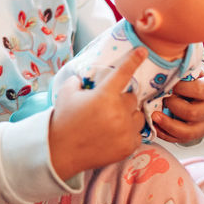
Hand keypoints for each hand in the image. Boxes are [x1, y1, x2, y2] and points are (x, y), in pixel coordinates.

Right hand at [48, 48, 145, 179]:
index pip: (123, 73)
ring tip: (112, 121)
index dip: (134, 60)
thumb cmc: (63, 120)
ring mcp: (125, 131)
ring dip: (128, 115)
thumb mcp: (67, 93)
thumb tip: (86, 78)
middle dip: (121, 99)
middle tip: (107, 107)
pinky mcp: (129, 146)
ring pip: (138, 115)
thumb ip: (79, 81)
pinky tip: (115, 134)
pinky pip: (138, 133)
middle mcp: (118, 112)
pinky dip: (129, 132)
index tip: (143, 51)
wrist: (60, 152)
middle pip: (132, 98)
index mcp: (104, 96)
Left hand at [154, 69, 203, 144]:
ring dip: (168, 124)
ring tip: (154, 116)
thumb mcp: (192, 70)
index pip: (199, 90)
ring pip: (188, 132)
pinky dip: (165, 134)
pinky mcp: (195, 135)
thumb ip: (182, 68)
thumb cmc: (193, 79)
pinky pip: (180, 139)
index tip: (170, 84)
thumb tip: (164, 63)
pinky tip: (154, 125)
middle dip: (173, 106)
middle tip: (162, 99)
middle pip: (193, 113)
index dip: (182, 88)